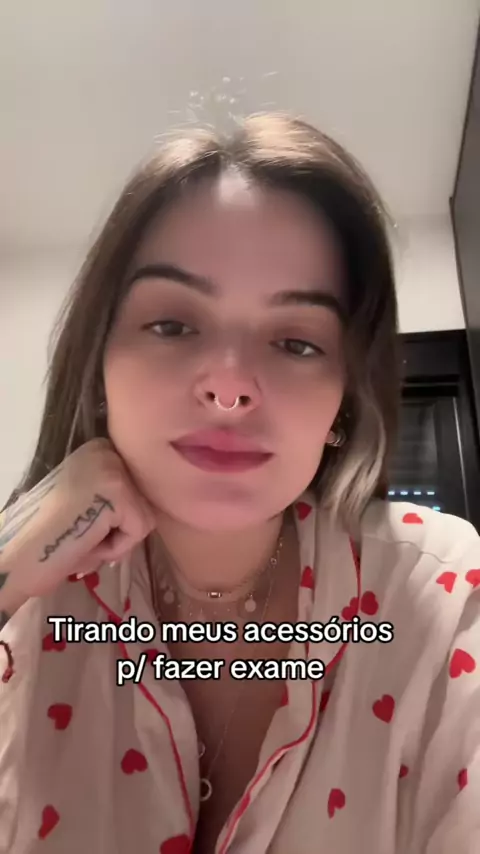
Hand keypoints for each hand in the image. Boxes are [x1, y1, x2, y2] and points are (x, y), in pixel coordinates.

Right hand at [0, 438, 156, 614]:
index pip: (133, 489)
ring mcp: (115, 469)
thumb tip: (138, 507)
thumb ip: (109, 495)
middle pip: (141, 502)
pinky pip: (139, 532)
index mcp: (97, 449)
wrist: (18, 553)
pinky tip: (85, 543)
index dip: (113, 519)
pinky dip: (114, 549)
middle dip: (116, 530)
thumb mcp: (83, 498)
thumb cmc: (45, 534)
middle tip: (80, 536)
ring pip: (143, 518)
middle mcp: (108, 450)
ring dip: (114, 541)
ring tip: (81, 539)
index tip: (86, 525)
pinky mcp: (121, 493)